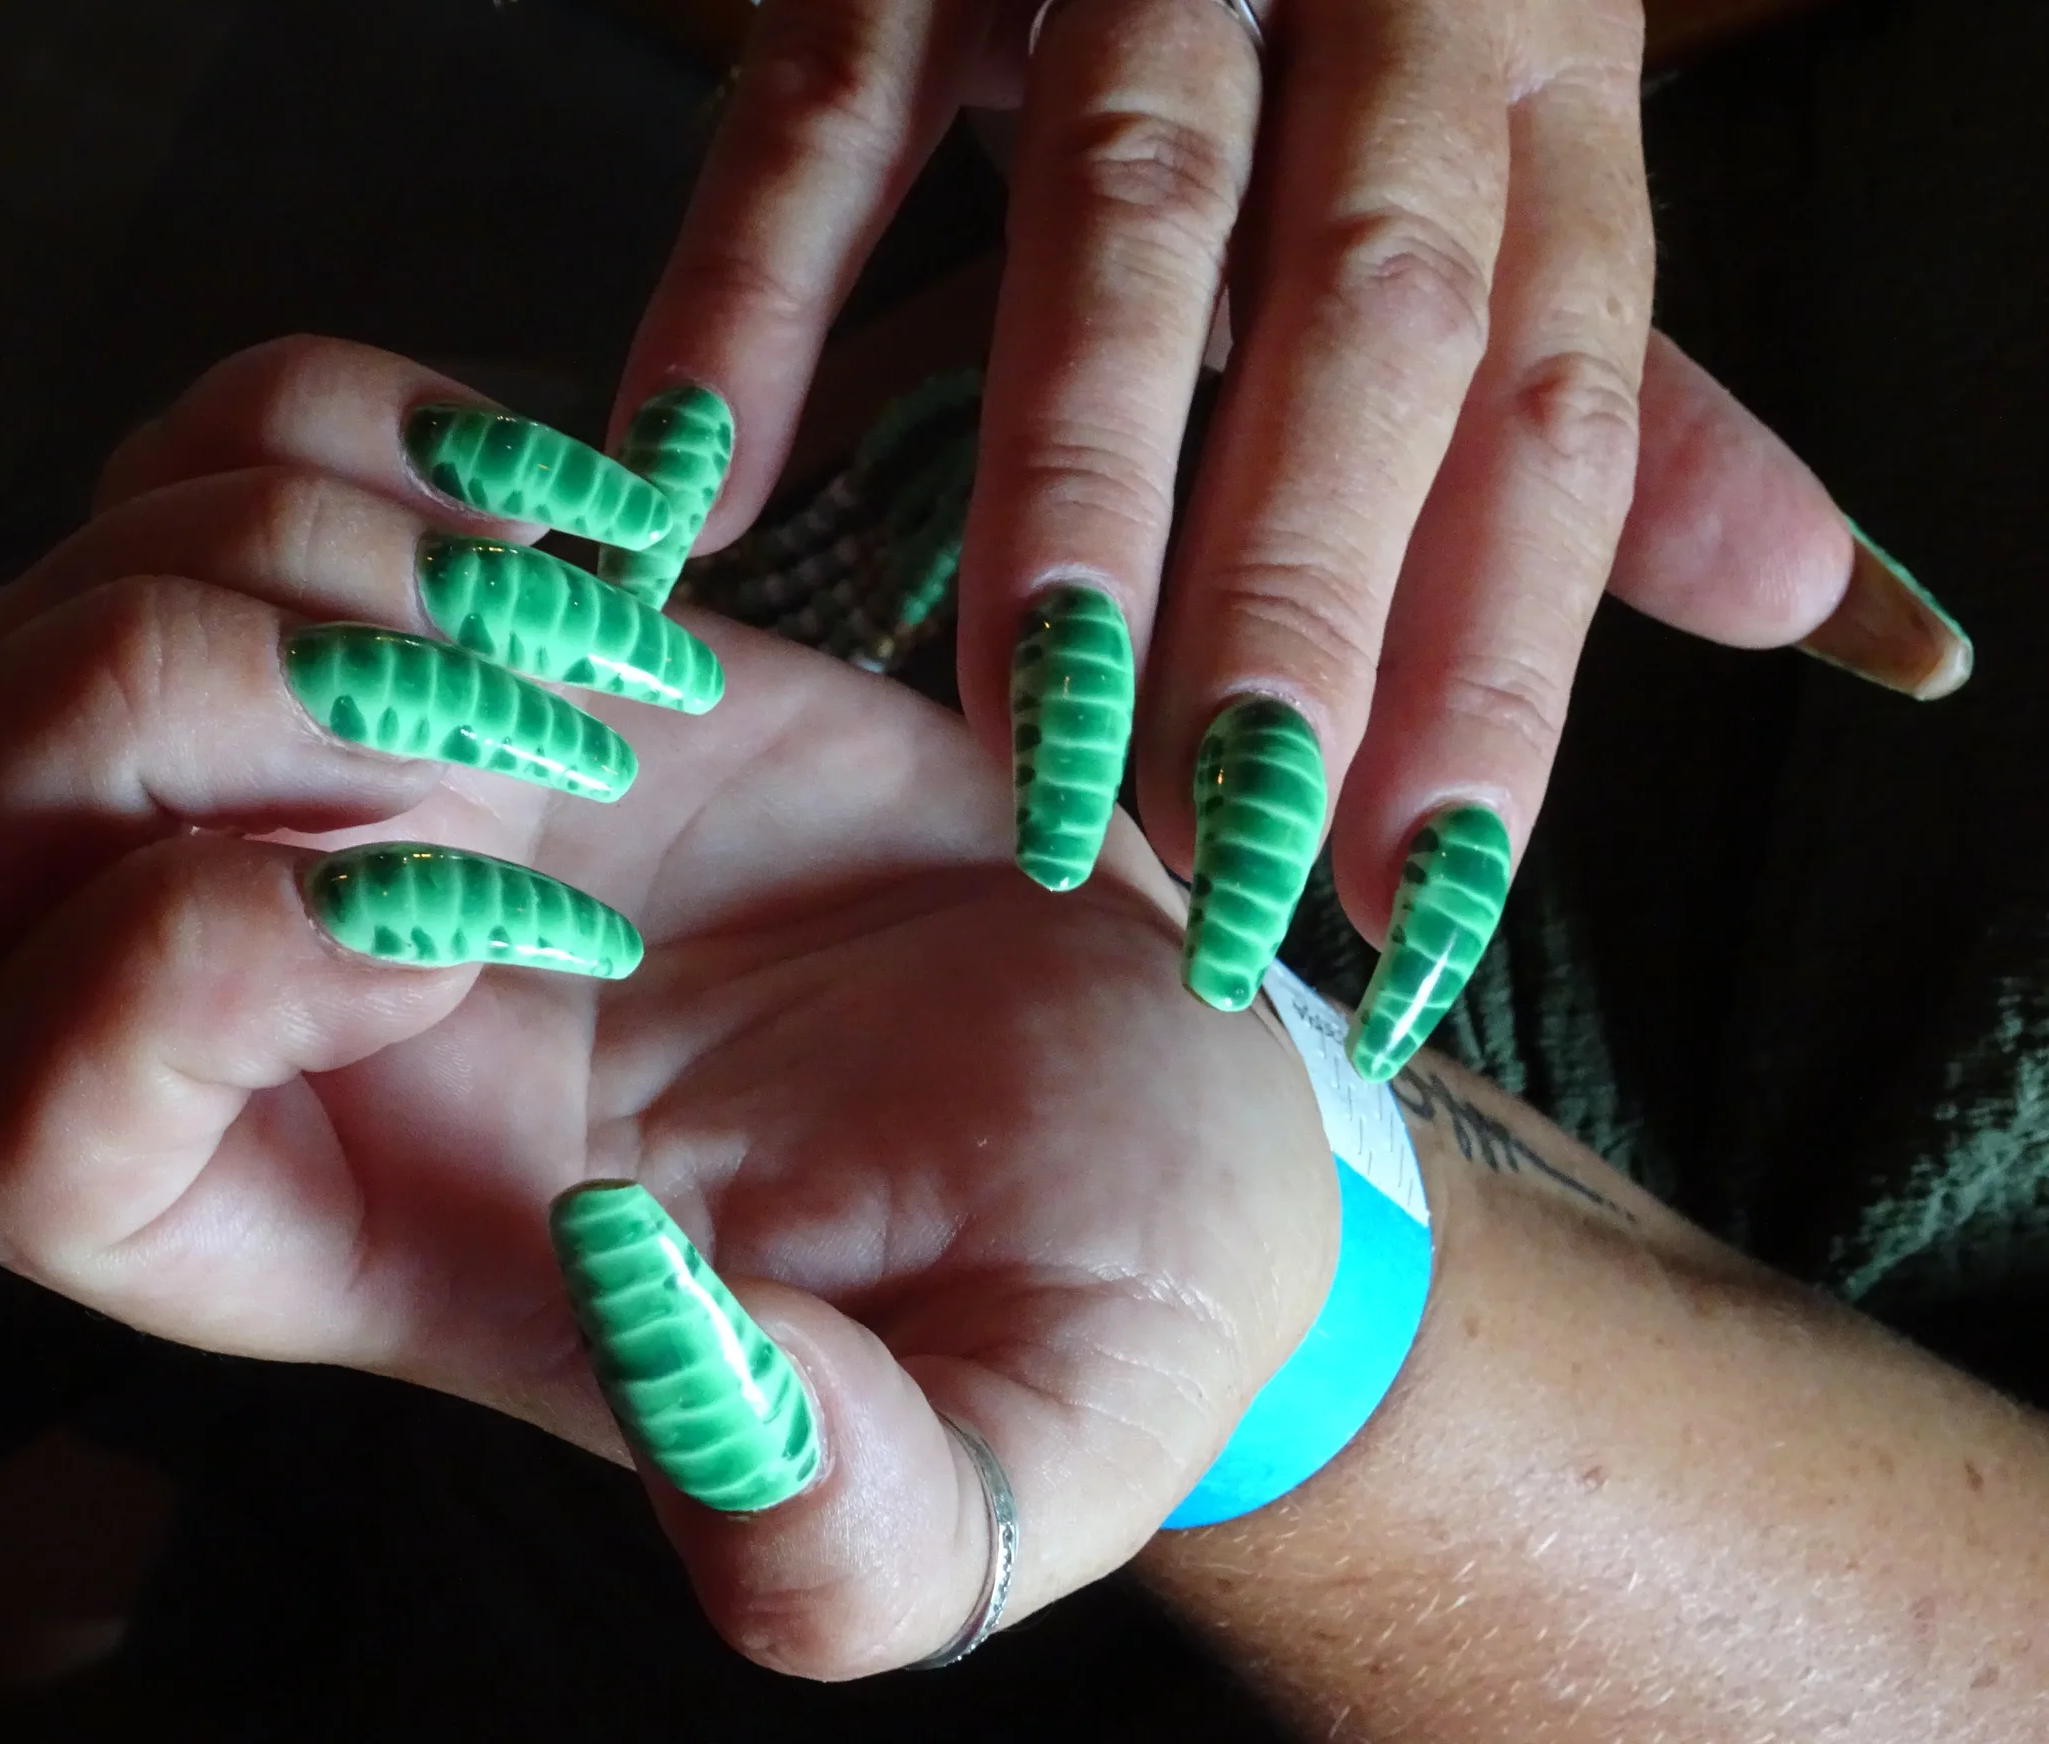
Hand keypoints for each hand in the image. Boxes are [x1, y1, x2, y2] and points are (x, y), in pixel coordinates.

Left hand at [0, 337, 1337, 1677]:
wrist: (1148, 1071)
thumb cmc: (1086, 1266)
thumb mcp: (1032, 1443)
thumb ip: (853, 1527)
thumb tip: (640, 1318)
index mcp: (346, 1251)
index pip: (13, 1142)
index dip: (183, 977)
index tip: (518, 928)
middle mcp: (266, 1043)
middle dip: (167, 717)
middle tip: (509, 732)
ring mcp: (320, 817)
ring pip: (44, 618)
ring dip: (306, 555)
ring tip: (601, 653)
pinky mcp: (424, 638)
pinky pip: (214, 450)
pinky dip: (368, 431)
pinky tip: (592, 539)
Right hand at [617, 0, 1864, 1080]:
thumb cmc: (1362, 6)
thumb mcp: (1515, 168)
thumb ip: (1620, 388)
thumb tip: (1796, 599)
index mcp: (1546, 97)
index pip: (1555, 403)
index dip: (1498, 659)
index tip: (1424, 897)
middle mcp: (1388, 5)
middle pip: (1370, 317)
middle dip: (1303, 603)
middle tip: (1231, 850)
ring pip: (1134, 210)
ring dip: (1078, 481)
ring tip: (1035, 726)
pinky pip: (830, 102)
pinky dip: (758, 287)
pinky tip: (706, 481)